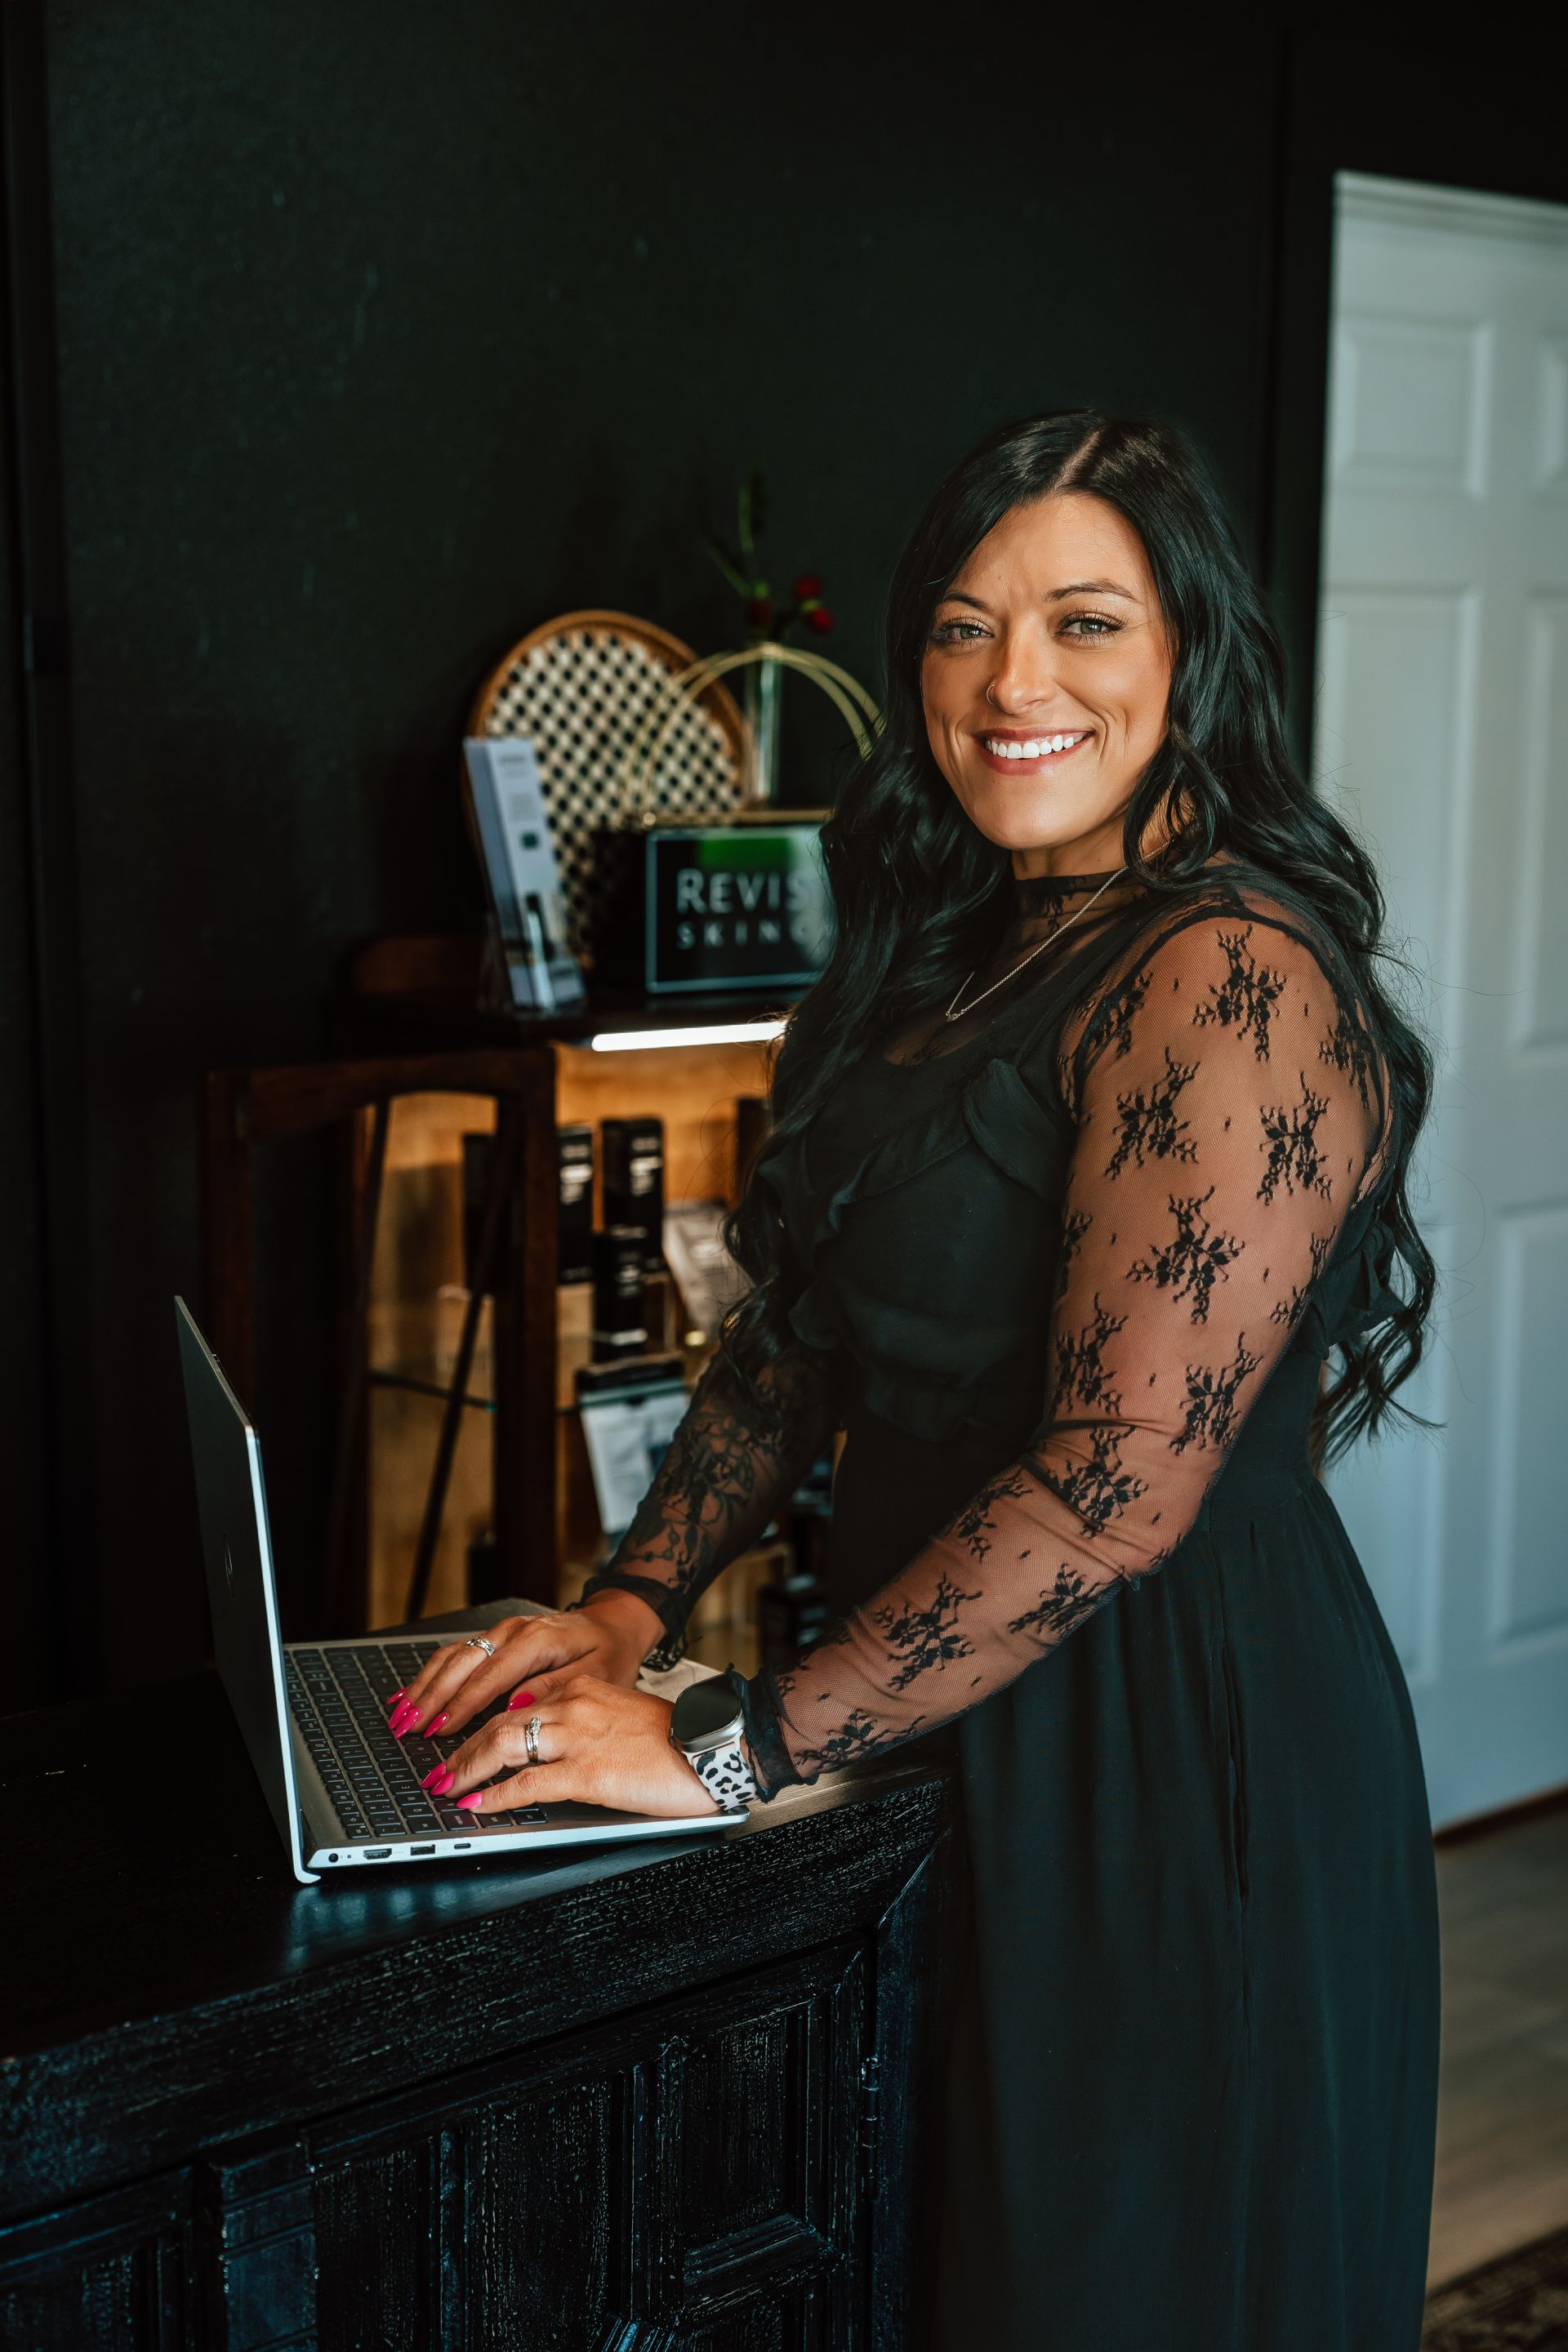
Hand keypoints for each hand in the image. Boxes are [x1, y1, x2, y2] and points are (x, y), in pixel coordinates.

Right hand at [387, 1592, 662, 1742]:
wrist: (614, 1623)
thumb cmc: (608, 1652)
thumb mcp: (597, 1674)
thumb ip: (555, 1689)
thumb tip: (515, 1707)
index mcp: (537, 1640)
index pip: (490, 1676)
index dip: (461, 1705)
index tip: (439, 1730)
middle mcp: (513, 1630)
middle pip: (461, 1664)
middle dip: (431, 1698)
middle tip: (407, 1728)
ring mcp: (501, 1631)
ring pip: (452, 1657)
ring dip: (423, 1687)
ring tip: (400, 1716)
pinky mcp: (496, 1638)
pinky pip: (456, 1654)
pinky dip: (430, 1674)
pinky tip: (410, 1692)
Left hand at [432, 1678, 725, 1819]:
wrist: (711, 1746)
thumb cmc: (674, 1739)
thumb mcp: (620, 1715)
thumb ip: (583, 1720)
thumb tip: (544, 1741)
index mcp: (583, 1688)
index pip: (515, 1703)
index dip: (479, 1724)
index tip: (459, 1741)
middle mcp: (574, 1705)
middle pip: (498, 1723)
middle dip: (460, 1749)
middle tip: (438, 1772)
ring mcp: (578, 1737)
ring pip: (503, 1746)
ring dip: (467, 1770)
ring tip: (447, 1789)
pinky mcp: (587, 1771)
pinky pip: (528, 1784)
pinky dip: (497, 1796)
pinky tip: (480, 1805)